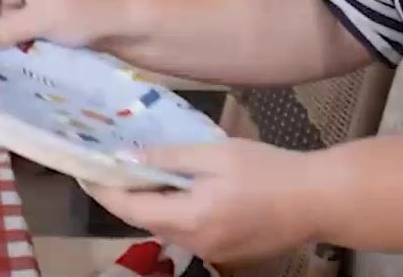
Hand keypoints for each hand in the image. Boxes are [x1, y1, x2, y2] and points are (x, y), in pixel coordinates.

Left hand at [82, 140, 321, 264]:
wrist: (317, 199)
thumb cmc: (267, 169)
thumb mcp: (215, 152)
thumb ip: (169, 156)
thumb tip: (127, 158)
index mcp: (188, 217)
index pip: (128, 208)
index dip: (102, 189)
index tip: (84, 170)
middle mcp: (194, 242)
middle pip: (144, 220)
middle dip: (125, 195)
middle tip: (112, 163)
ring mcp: (212, 250)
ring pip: (166, 226)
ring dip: (152, 202)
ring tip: (144, 169)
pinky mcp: (227, 250)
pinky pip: (188, 230)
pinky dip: (176, 210)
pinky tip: (181, 186)